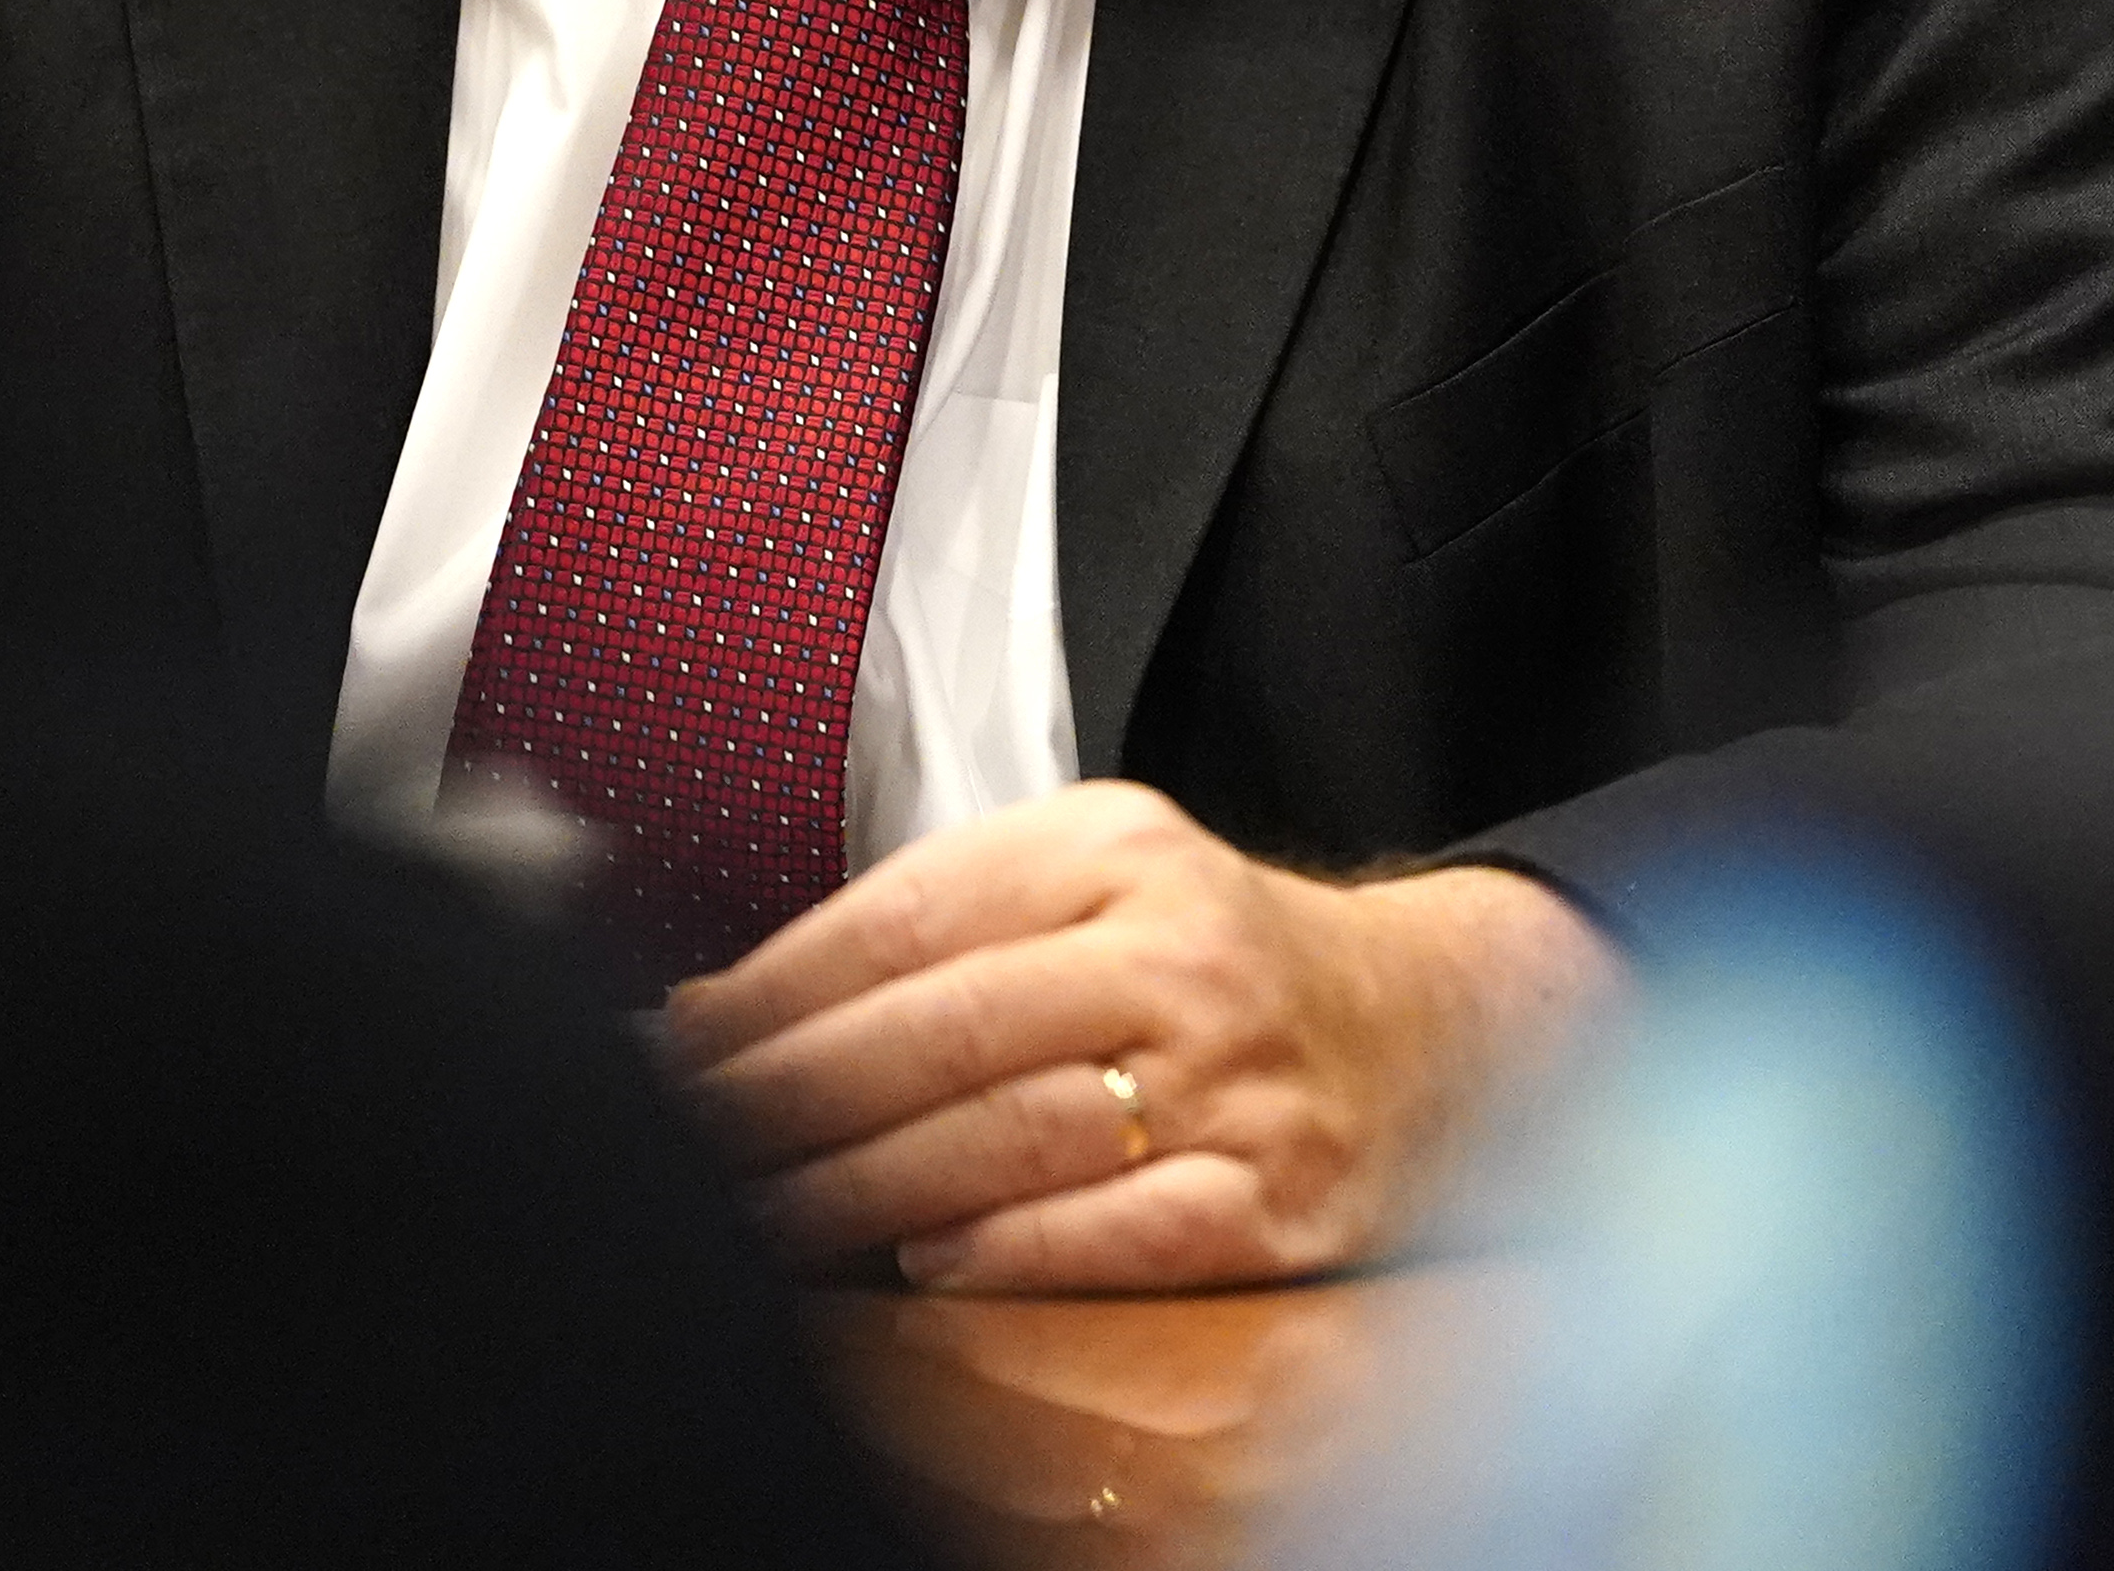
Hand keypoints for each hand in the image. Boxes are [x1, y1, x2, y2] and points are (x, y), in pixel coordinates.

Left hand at [670, 781, 1621, 1291]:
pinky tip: (920, 1263)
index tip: (664, 1052)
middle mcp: (1179, 948)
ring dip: (852, 1194)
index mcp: (1116, 849)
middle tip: (677, 1152)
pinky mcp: (1281, 1197)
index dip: (762, 998)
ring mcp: (1237, 1076)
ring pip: (1000, 1140)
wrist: (1450, 1032)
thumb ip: (930, 931)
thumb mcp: (1096, 889)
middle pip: (932, 1035)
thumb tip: (712, 1009)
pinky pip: (1111, 1235)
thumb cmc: (1230, 967)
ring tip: (752, 1224)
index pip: (897, 923)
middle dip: (778, 1104)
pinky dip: (1002, 1256)